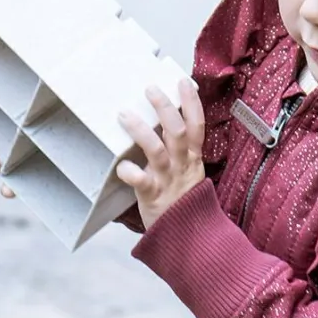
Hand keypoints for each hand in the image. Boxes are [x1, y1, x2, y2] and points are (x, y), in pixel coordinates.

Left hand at [116, 79, 205, 229]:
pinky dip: (131, 172)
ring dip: (141, 131)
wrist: (187, 235)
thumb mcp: (188, 172)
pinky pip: (142, 182)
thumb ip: (180, 150)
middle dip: (165, 108)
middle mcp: (182, 165)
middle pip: (177, 131)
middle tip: (150, 89)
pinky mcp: (153, 196)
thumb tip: (168, 123)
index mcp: (193, 158)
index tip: (182, 81)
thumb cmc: (183, 201)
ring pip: (157, 150)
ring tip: (125, 115)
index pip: (197, 125)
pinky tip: (121, 166)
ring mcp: (168, 180)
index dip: (191, 102)